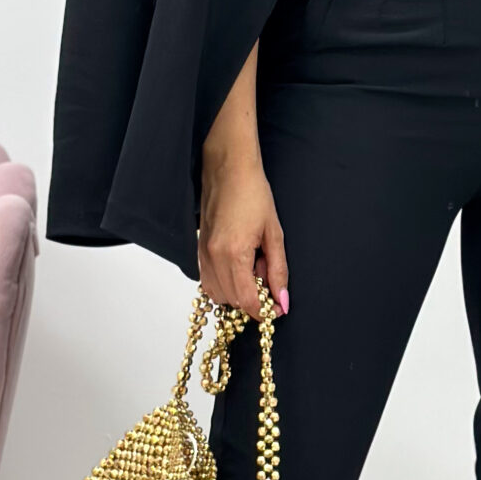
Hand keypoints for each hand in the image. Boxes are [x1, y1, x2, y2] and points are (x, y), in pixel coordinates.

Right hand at [198, 157, 287, 319]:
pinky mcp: (198, 249)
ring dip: (237, 293)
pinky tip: (239, 267)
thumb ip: (278, 270)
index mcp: (234, 253)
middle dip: (252, 300)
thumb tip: (282, 300)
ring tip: (253, 270)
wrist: (228, 169)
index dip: (263, 311)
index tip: (277, 308)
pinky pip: (208, 281)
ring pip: (217, 294)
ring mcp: (202, 254)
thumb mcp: (274, 233)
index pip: (246, 300)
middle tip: (268, 280)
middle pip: (231, 301)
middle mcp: (213, 257)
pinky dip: (224, 283)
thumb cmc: (253, 193)